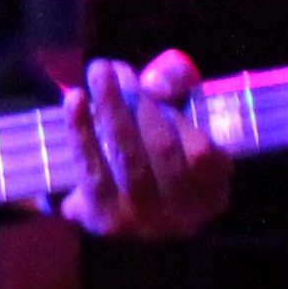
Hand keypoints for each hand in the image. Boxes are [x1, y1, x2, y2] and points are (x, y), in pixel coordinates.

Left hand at [58, 49, 234, 241]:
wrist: (116, 210)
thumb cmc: (154, 157)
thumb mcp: (176, 118)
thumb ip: (177, 87)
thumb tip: (155, 81)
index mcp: (212, 195)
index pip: (203, 153)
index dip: (177, 112)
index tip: (149, 80)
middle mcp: (182, 216)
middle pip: (163, 147)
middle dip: (138, 100)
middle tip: (112, 67)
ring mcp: (141, 221)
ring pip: (129, 156)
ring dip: (111, 107)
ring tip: (99, 72)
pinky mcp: (103, 219)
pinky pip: (92, 169)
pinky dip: (81, 130)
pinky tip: (75, 100)